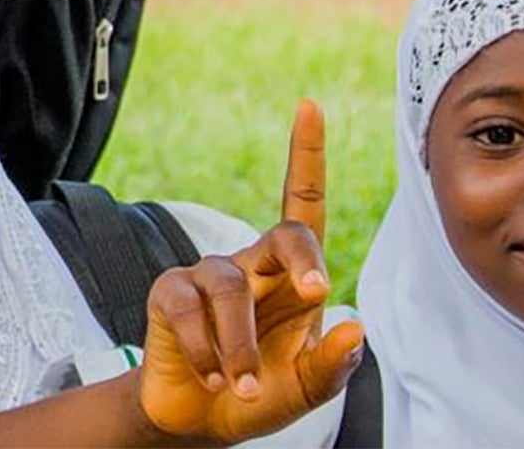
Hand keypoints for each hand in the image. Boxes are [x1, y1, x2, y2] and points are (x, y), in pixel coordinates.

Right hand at [139, 100, 366, 442]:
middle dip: (302, 258)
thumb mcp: (307, 391)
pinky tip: (211, 375)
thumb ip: (333, 365)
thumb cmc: (258, 393)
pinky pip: (190, 309)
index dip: (306, 156)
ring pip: (233, 288)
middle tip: (316, 291)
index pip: (302, 207)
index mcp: (290, 279)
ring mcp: (206, 277)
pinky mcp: (169, 295)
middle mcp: (251, 267)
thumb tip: (354, 324)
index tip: (309, 106)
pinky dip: (206, 350)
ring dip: (242, 345)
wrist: (197, 420)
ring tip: (241, 384)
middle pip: (281, 233)